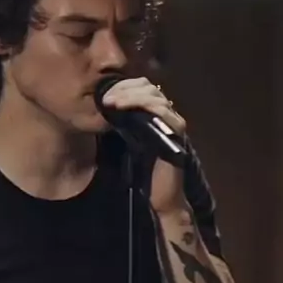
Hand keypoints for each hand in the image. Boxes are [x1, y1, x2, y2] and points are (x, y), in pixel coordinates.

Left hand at [102, 77, 187, 213]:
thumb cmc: (147, 173)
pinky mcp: (177, 133)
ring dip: (130, 95)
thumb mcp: (131, 142)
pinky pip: (162, 111)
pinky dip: (142, 105)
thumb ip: (126, 124)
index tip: (104, 95)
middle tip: (105, 98)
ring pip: (155, 97)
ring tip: (110, 102)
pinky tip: (123, 108)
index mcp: (158, 116)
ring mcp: (174, 123)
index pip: (144, 89)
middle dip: (125, 88)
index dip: (125, 86)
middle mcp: (169, 116)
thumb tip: (108, 108)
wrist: (162, 195)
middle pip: (150, 88)